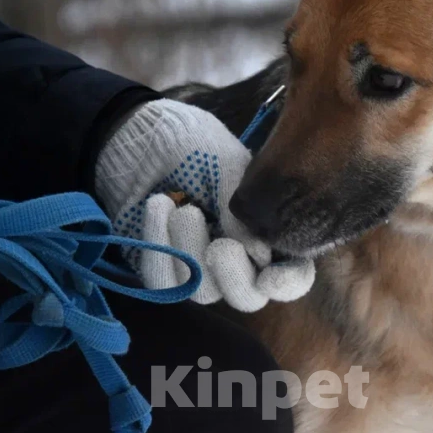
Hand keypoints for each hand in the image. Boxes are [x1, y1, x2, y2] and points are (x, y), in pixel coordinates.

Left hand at [95, 99, 314, 310]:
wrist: (141, 135)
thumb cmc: (193, 143)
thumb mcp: (224, 163)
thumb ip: (244, 208)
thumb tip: (262, 255)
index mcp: (265, 228)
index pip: (291, 272)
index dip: (288, 282)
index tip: (270, 277)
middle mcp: (237, 255)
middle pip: (248, 297)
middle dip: (234, 276)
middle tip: (220, 247)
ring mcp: (198, 267)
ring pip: (204, 292)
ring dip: (191, 250)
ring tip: (182, 208)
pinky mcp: (160, 268)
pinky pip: (162, 282)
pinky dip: (158, 245)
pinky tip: (158, 206)